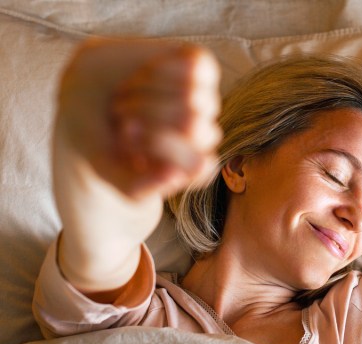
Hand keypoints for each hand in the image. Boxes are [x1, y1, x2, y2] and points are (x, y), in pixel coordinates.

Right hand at [56, 39, 221, 199]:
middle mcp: (204, 136)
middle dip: (147, 117)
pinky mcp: (202, 68)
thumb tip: (173, 177)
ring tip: (124, 96)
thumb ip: (135, 187)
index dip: (158, 148)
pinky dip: (160, 70)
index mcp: (191, 167)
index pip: (198, 164)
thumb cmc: (100, 136)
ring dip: (147, 94)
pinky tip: (142, 74)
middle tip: (120, 117)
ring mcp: (206, 102)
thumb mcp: (105, 168)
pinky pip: (195, 69)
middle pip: (194, 125)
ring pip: (193, 96)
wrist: (85, 90)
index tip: (123, 140)